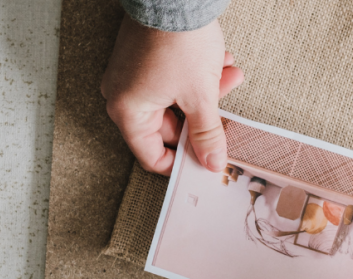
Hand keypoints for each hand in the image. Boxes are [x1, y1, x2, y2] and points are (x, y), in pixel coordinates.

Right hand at [101, 15, 243, 175]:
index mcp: (128, 112)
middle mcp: (122, 95)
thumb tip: (212, 162)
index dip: (181, 162)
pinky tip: (220, 63)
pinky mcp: (142, 58)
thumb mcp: (201, 97)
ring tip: (229, 76)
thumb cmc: (179, 42)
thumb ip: (207, 135)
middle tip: (226, 111)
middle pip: (168, 127)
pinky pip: (171, 80)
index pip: (152, 156)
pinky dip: (195, 77)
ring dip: (206, 93)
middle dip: (203, 117)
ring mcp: (131, 76)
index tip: (205, 160)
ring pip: (175, 100)